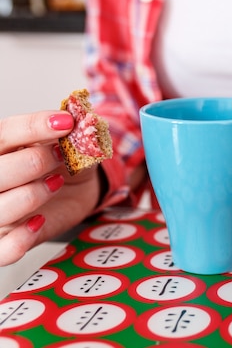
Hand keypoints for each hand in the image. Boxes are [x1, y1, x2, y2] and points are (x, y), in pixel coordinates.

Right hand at [0, 111, 99, 264]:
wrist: (76, 187)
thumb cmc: (64, 161)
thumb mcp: (70, 142)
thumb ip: (71, 134)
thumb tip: (83, 122)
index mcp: (0, 148)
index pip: (3, 134)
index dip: (33, 127)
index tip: (65, 123)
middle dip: (33, 163)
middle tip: (62, 156)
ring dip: (31, 195)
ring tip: (55, 183)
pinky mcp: (8, 239)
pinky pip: (2, 249)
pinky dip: (21, 238)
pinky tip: (40, 222)